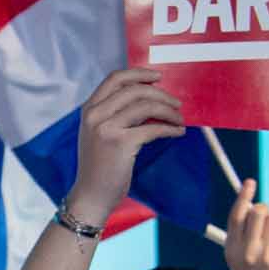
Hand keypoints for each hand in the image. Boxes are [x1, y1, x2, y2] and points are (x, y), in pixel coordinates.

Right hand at [69, 68, 184, 223]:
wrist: (90, 195)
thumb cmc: (99, 166)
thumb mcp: (99, 134)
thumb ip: (115, 115)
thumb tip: (149, 100)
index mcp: (89, 109)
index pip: (115, 78)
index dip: (139, 74)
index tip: (158, 77)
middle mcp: (94, 115)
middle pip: (134, 90)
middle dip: (161, 95)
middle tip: (176, 104)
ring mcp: (106, 128)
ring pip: (145, 106)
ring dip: (168, 111)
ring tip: (179, 120)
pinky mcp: (120, 143)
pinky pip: (153, 128)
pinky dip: (170, 128)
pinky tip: (178, 132)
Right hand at [222, 178, 268, 269]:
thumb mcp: (239, 257)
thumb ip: (243, 234)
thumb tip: (256, 205)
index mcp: (231, 249)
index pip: (236, 215)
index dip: (243, 196)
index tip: (249, 182)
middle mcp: (246, 251)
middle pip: (258, 212)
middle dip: (265, 211)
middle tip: (266, 221)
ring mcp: (265, 256)